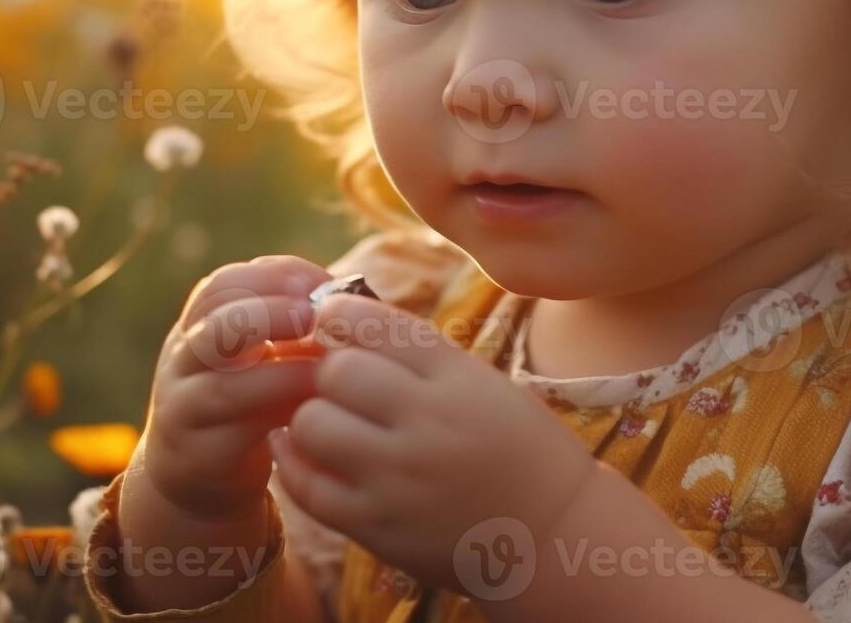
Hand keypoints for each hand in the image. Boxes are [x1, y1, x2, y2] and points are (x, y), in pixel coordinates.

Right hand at [138, 255, 332, 520]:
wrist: (197, 478)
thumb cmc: (246, 405)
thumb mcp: (260, 358)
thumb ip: (289, 327)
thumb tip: (349, 297)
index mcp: (198, 326)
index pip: (223, 284)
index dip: (273, 278)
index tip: (320, 286)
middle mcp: (183, 362)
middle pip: (216, 326)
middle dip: (271, 315)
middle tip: (316, 318)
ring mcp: (184, 409)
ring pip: (223, 385)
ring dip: (282, 374)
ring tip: (323, 370)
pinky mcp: (199, 455)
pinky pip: (237, 433)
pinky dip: (279, 417)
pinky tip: (313, 411)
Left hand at [268, 292, 600, 592]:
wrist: (555, 536)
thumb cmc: (521, 451)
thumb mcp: (485, 385)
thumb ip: (421, 358)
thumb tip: (343, 323)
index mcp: (458, 379)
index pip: (377, 325)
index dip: (339, 313)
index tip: (330, 319)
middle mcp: (428, 425)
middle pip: (337, 373)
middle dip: (327, 372)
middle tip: (336, 385)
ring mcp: (400, 480)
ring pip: (313, 425)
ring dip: (313, 419)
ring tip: (328, 424)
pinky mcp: (380, 528)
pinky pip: (309, 489)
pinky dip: (294, 465)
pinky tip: (300, 453)